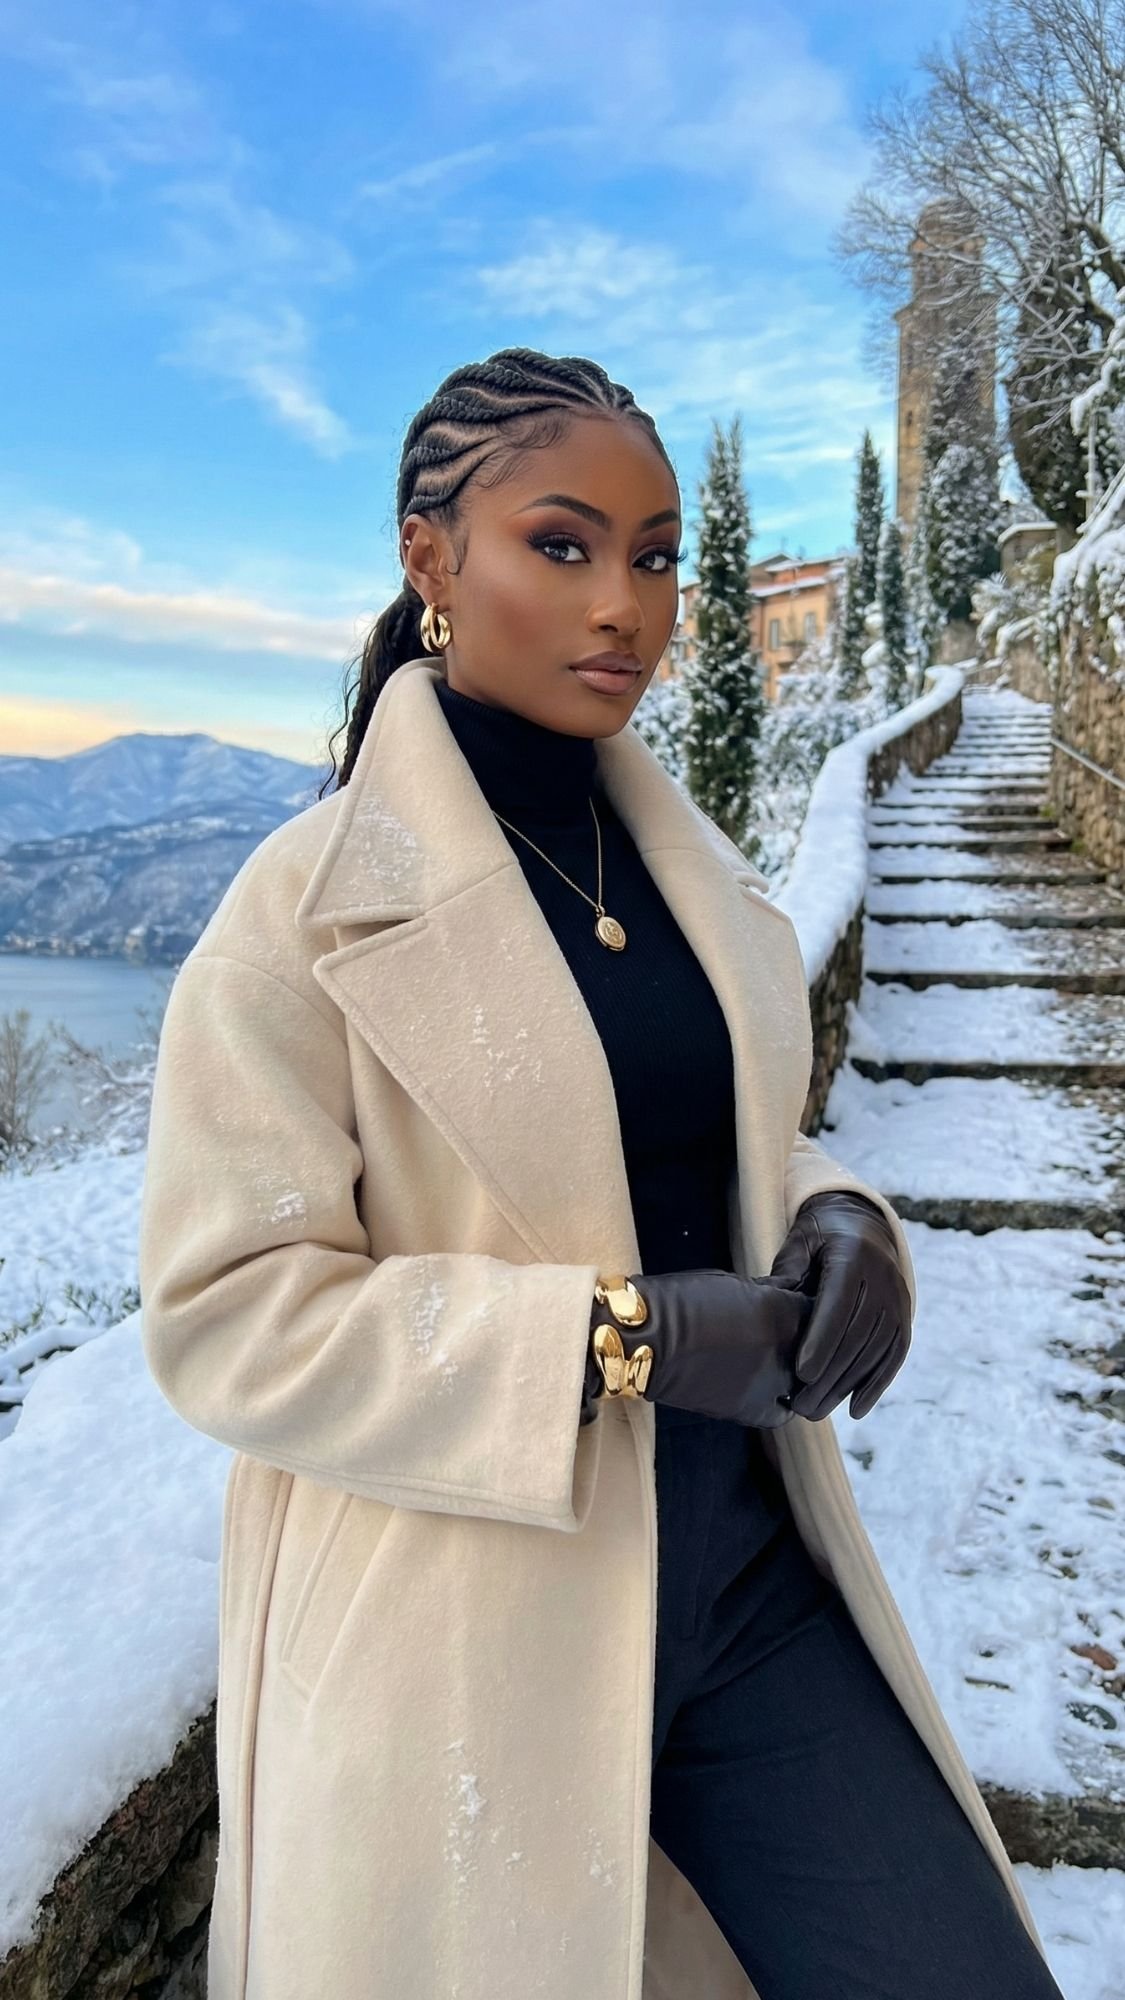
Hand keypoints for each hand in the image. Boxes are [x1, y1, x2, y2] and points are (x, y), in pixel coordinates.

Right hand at [582, 1267, 813, 1429]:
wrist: (645, 1340)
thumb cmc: (684, 1299)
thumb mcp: (737, 1283)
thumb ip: (774, 1293)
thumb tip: (793, 1296)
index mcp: (784, 1313)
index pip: (825, 1311)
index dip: (817, 1306)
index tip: (809, 1303)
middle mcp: (787, 1351)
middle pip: (823, 1349)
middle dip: (816, 1339)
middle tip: (798, 1331)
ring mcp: (772, 1384)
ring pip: (807, 1382)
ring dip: (804, 1372)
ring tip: (788, 1360)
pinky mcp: (752, 1411)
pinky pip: (781, 1409)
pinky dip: (783, 1399)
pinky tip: (774, 1387)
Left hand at [769, 1191, 911, 1421]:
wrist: (863, 1225)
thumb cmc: (820, 1236)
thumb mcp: (799, 1240)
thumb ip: (787, 1270)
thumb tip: (766, 1304)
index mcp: (853, 1255)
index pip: (838, 1304)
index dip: (821, 1340)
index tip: (802, 1373)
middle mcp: (882, 1278)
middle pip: (856, 1334)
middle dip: (829, 1374)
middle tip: (800, 1405)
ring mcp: (898, 1298)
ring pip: (874, 1350)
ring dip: (847, 1386)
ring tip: (816, 1411)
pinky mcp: (904, 1316)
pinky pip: (894, 1355)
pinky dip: (877, 1384)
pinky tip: (855, 1409)